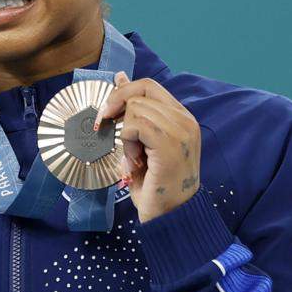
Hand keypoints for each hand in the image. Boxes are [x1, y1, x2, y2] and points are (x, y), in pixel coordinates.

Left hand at [95, 73, 201, 223]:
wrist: (171, 215)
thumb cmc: (155, 183)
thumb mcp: (141, 143)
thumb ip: (134, 112)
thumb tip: (118, 77)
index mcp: (181, 117)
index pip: (148, 85)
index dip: (121, 93)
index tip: (107, 114)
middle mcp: (185, 119)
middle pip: (140, 90)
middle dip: (116, 107)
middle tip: (106, 129)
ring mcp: (181, 130)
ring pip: (135, 108)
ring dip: (124, 133)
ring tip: (133, 156)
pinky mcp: (170, 144)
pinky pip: (135, 126)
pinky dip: (126, 142)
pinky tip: (134, 161)